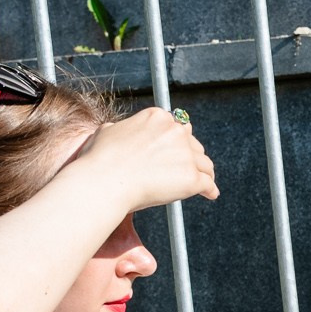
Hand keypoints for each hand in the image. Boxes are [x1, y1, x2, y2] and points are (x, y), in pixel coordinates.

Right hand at [75, 107, 218, 214]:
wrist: (104, 181)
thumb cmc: (100, 160)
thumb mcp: (107, 132)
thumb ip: (120, 128)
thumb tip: (117, 129)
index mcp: (157, 117)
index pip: (177, 126)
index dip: (177, 141)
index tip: (176, 150)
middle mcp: (175, 131)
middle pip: (193, 144)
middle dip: (191, 155)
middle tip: (187, 167)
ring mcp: (185, 155)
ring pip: (204, 163)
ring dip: (205, 171)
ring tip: (205, 179)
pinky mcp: (191, 177)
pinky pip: (208, 184)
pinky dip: (210, 190)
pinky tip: (210, 194)